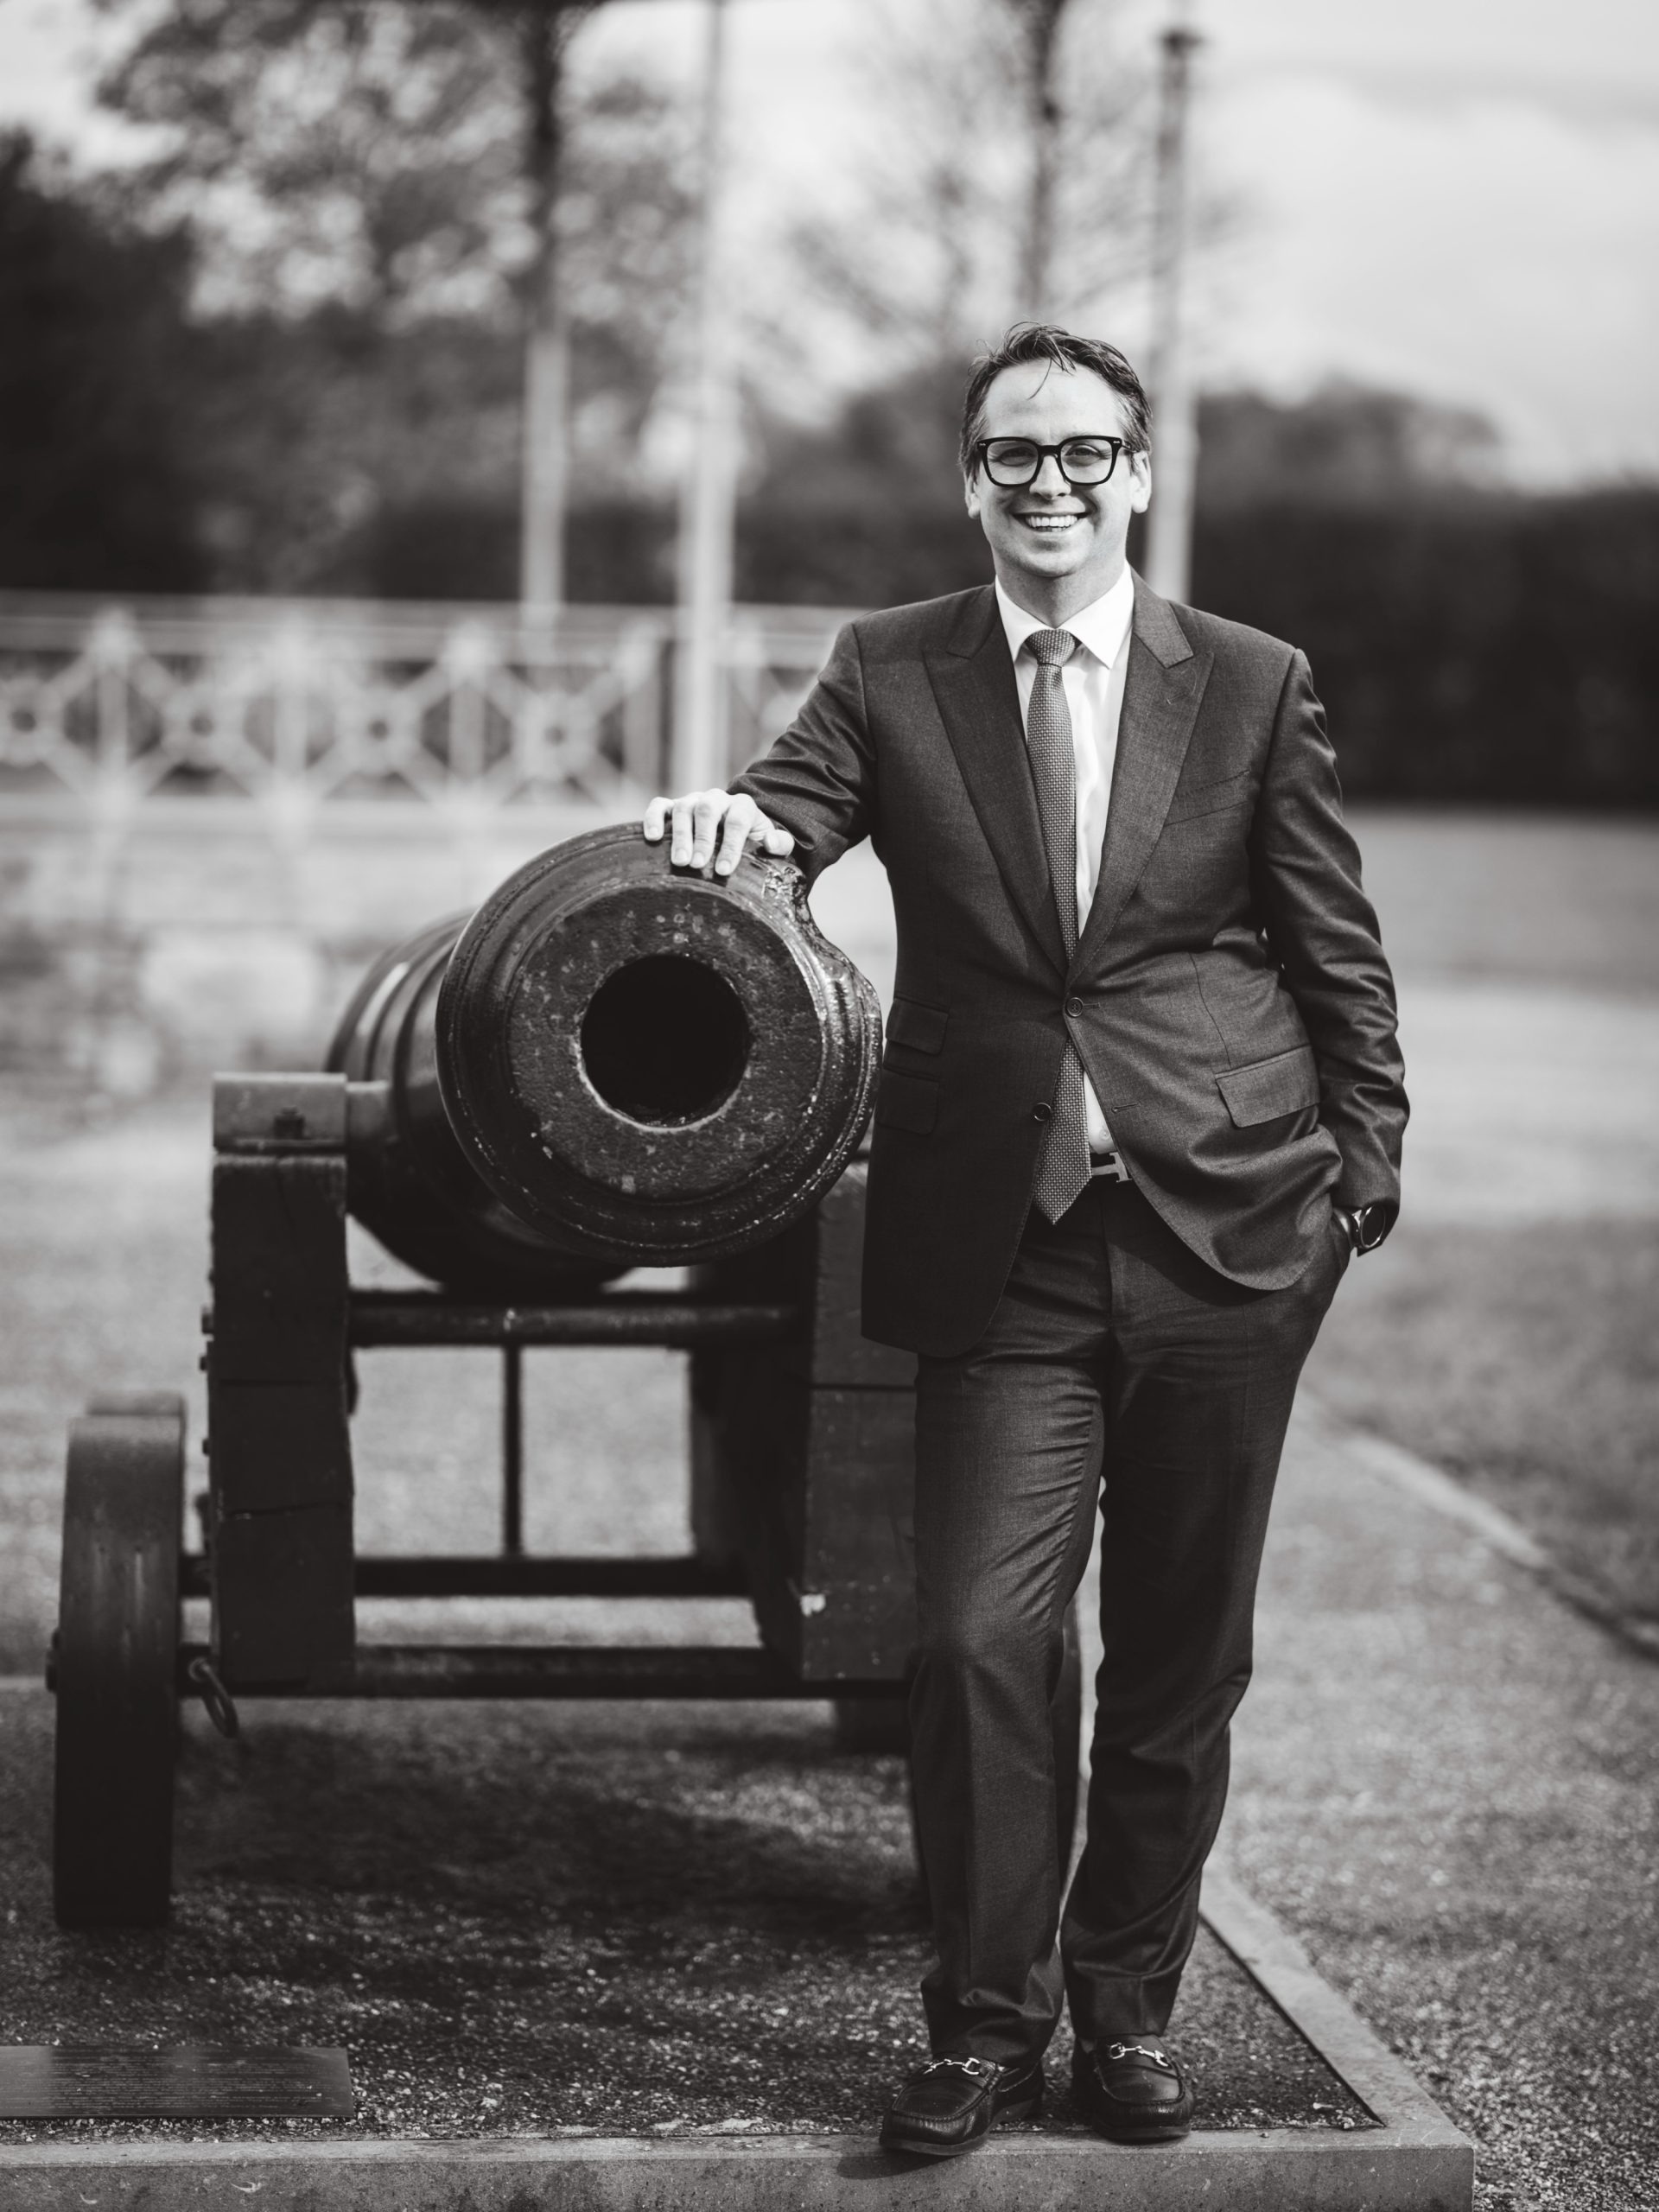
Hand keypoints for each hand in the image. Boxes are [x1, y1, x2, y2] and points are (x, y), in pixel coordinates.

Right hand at [641, 789, 794, 877]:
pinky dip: (653, 818)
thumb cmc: (753, 842)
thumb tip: (770, 843)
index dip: (731, 845)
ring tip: (679, 862)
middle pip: (707, 810)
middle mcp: (717, 799)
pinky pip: (659, 805)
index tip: (724, 870)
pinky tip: (650, 837)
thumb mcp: (773, 843)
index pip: (737, 821)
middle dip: (703, 838)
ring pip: (684, 808)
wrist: (736, 828)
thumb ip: (780, 843)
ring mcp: (693, 801)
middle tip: (697, 865)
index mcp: (742, 806)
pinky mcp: (673, 807)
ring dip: (680, 835)